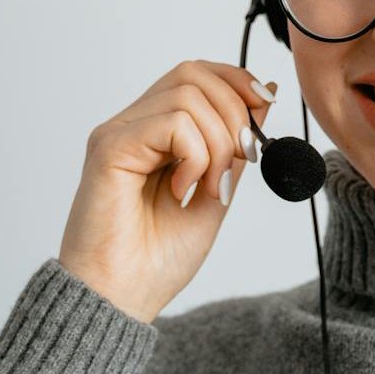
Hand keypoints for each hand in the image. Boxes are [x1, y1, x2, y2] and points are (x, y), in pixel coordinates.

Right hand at [57, 60, 277, 322]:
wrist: (121, 300)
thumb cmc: (157, 260)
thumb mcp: (216, 193)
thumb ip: (234, 148)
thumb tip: (263, 97)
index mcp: (155, 134)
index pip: (197, 75)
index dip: (236, 81)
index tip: (265, 107)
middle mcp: (133, 126)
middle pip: (193, 74)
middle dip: (235, 112)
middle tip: (240, 161)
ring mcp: (119, 133)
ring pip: (187, 95)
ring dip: (217, 143)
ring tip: (207, 188)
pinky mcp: (109, 148)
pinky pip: (171, 123)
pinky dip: (195, 155)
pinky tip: (182, 191)